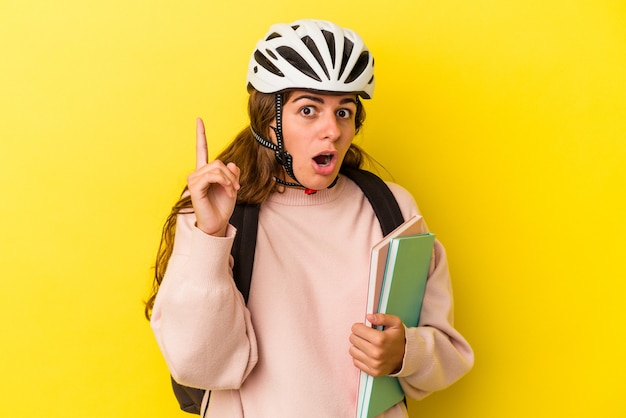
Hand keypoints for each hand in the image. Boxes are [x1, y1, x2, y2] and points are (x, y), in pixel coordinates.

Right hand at [187, 118, 239, 235]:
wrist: (217, 223)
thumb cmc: (223, 206)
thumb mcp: (233, 187)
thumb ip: (233, 174)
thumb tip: (232, 164)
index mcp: (205, 172)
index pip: (201, 149)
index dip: (200, 134)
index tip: (199, 120)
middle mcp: (197, 173)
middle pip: (218, 162)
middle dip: (231, 175)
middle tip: (236, 189)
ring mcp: (194, 180)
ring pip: (217, 168)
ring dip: (229, 180)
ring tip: (232, 192)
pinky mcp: (194, 187)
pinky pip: (212, 176)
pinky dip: (224, 182)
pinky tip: (228, 192)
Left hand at [349, 314, 405, 376]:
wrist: (406, 357)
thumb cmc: (398, 338)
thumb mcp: (395, 323)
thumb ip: (382, 317)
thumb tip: (369, 317)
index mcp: (380, 339)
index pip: (356, 329)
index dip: (359, 326)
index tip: (364, 328)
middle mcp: (376, 353)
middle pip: (352, 339)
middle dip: (357, 335)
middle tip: (366, 336)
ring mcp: (374, 364)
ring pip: (352, 350)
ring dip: (357, 346)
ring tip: (366, 345)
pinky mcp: (372, 372)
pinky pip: (355, 361)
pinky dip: (359, 357)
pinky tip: (367, 354)